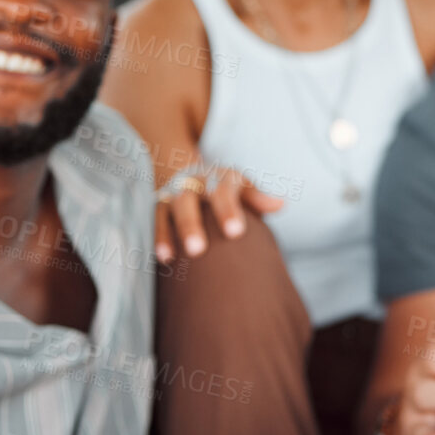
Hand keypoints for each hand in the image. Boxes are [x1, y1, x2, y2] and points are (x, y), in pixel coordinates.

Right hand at [155, 163, 284, 261]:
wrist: (197, 176)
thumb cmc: (229, 190)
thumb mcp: (244, 188)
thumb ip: (258, 198)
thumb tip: (280, 204)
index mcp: (218, 178)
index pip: (223, 192)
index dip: (228, 211)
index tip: (235, 233)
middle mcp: (192, 183)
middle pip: (188, 200)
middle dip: (191, 225)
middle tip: (197, 250)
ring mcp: (173, 194)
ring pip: (166, 211)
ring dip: (167, 233)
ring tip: (170, 258)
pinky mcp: (158, 207)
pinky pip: (154, 221)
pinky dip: (157, 238)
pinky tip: (162, 258)